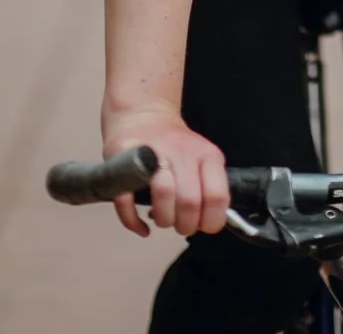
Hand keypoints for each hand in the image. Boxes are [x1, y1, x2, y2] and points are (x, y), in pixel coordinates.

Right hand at [102, 104, 228, 238]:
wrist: (144, 116)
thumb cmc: (175, 148)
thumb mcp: (204, 160)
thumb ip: (211, 189)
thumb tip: (212, 224)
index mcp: (207, 155)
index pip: (217, 196)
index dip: (211, 221)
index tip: (203, 225)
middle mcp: (182, 152)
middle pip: (189, 201)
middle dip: (184, 225)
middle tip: (180, 224)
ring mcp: (153, 153)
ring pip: (163, 194)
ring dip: (163, 219)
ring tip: (161, 217)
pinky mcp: (124, 158)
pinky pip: (127, 199)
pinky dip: (133, 221)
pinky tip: (141, 224)